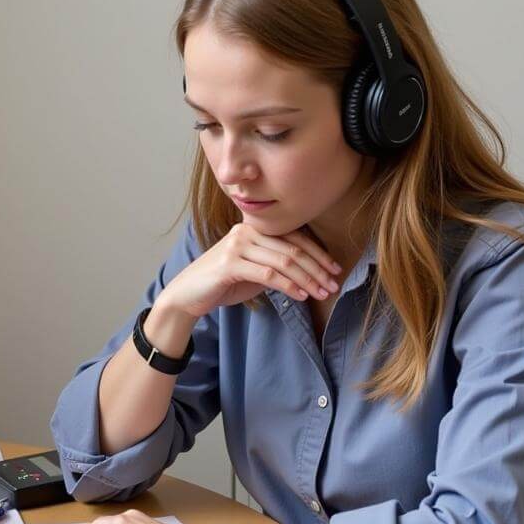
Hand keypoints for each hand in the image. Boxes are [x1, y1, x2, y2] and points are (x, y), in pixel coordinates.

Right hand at [158, 223, 343, 320]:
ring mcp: (237, 245)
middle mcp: (247, 231)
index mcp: (255, 227)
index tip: (336, 270)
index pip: (295, 237)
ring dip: (307, 279)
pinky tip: (301, 296)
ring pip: (284, 261)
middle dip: (318, 268)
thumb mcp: (254, 269)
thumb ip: (276, 264)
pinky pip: (268, 274)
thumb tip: (309, 271)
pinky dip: (288, 286)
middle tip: (334, 285)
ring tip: (322, 293)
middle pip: (293, 248)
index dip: (319, 254)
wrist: (188, 294)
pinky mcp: (230, 264)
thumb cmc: (223, 283)